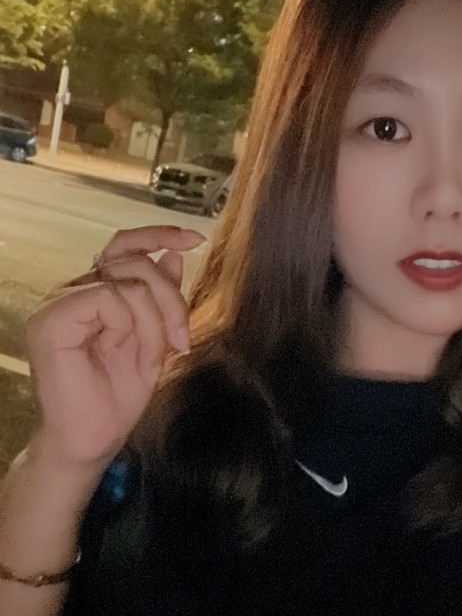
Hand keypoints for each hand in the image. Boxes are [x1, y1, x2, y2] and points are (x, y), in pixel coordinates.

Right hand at [25, 225, 205, 468]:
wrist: (94, 439)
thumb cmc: (120, 394)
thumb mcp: (156, 337)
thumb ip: (161, 296)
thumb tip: (173, 255)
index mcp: (96, 291)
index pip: (126, 245)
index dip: (159, 234)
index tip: (197, 237)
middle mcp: (74, 290)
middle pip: (135, 262)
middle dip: (171, 299)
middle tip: (182, 340)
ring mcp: (59, 303)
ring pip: (128, 281)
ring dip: (155, 320)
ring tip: (155, 356)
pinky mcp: (52, 320)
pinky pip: (108, 297)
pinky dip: (131, 324)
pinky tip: (126, 350)